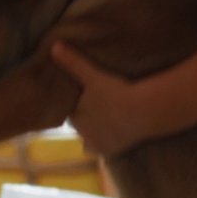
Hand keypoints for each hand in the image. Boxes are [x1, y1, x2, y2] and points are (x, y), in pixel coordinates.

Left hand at [50, 41, 149, 156]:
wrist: (143, 112)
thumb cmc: (116, 91)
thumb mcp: (93, 74)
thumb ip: (73, 62)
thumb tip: (53, 45)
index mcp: (75, 116)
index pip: (71, 110)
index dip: (78, 103)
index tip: (86, 95)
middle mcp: (83, 133)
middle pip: (80, 124)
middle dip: (86, 117)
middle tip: (98, 106)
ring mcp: (97, 143)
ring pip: (88, 139)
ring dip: (94, 131)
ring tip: (105, 120)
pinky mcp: (111, 151)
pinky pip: (101, 151)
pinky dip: (104, 144)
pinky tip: (108, 137)